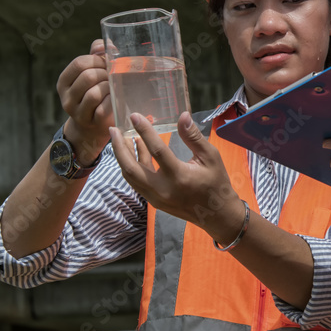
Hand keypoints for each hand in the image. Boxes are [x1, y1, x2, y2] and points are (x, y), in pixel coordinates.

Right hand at [57, 39, 111, 159]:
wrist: (94, 124)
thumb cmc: (96, 91)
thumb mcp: (93, 71)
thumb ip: (97, 54)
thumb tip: (107, 44)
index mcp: (64, 81)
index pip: (79, 63)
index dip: (97, 60)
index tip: (107, 63)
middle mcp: (66, 97)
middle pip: (87, 76)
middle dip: (105, 73)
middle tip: (112, 75)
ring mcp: (76, 112)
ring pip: (94, 93)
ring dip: (109, 87)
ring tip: (113, 86)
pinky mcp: (90, 122)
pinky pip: (103, 108)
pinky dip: (112, 100)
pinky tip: (114, 98)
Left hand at [110, 112, 246, 244]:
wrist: (217, 215)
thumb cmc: (216, 182)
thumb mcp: (211, 156)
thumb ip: (194, 137)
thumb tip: (182, 116)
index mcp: (179, 176)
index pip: (157, 150)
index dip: (145, 131)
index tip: (135, 116)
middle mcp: (163, 189)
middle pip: (131, 168)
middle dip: (119, 148)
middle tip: (113, 129)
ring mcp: (156, 198)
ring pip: (130, 177)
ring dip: (123, 157)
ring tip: (121, 138)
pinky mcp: (154, 201)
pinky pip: (137, 182)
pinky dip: (132, 166)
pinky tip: (136, 151)